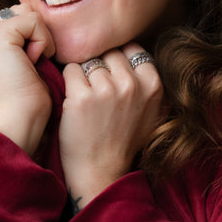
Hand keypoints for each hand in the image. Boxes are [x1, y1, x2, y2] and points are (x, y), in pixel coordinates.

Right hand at [0, 4, 55, 155]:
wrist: (17, 121)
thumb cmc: (26, 100)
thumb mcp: (24, 60)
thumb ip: (24, 37)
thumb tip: (41, 18)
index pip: (21, 17)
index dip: (34, 40)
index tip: (26, 68)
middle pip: (26, 12)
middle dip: (37, 37)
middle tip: (29, 68)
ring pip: (31, 15)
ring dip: (40, 41)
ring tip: (29, 67)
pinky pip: (35, 22)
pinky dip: (43, 44)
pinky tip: (31, 64)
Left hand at [59, 43, 162, 208]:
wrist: (101, 172)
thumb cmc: (123, 144)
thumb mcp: (151, 114)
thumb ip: (148, 85)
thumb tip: (137, 56)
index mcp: (152, 85)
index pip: (132, 49)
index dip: (118, 60)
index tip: (112, 76)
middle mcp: (131, 85)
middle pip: (109, 53)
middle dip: (100, 67)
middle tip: (96, 90)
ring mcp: (106, 89)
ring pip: (89, 60)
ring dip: (83, 75)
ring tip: (86, 98)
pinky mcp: (81, 97)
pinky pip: (70, 70)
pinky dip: (68, 82)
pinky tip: (73, 100)